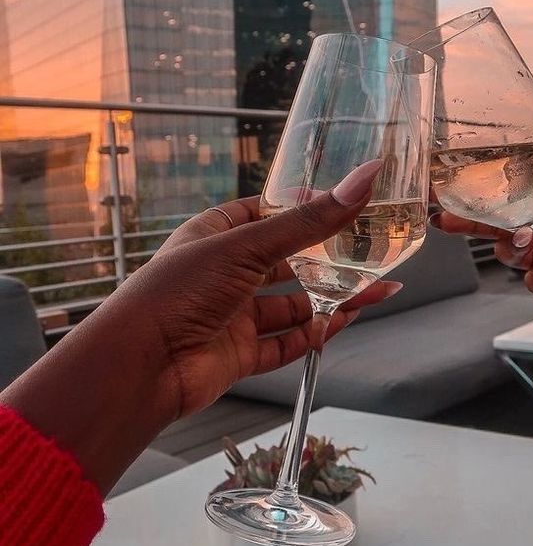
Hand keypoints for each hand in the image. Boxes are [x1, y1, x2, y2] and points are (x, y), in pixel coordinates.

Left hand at [3, 163, 396, 491]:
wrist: (141, 366)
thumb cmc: (179, 290)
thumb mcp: (248, 245)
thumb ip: (310, 221)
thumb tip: (364, 179)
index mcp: (216, 234)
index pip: (266, 212)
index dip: (304, 207)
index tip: (346, 202)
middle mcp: (225, 273)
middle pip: (289, 262)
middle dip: (331, 260)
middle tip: (375, 254)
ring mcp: (233, 316)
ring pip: (294, 306)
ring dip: (333, 300)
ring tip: (378, 290)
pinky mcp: (240, 354)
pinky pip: (286, 343)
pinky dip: (315, 335)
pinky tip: (344, 323)